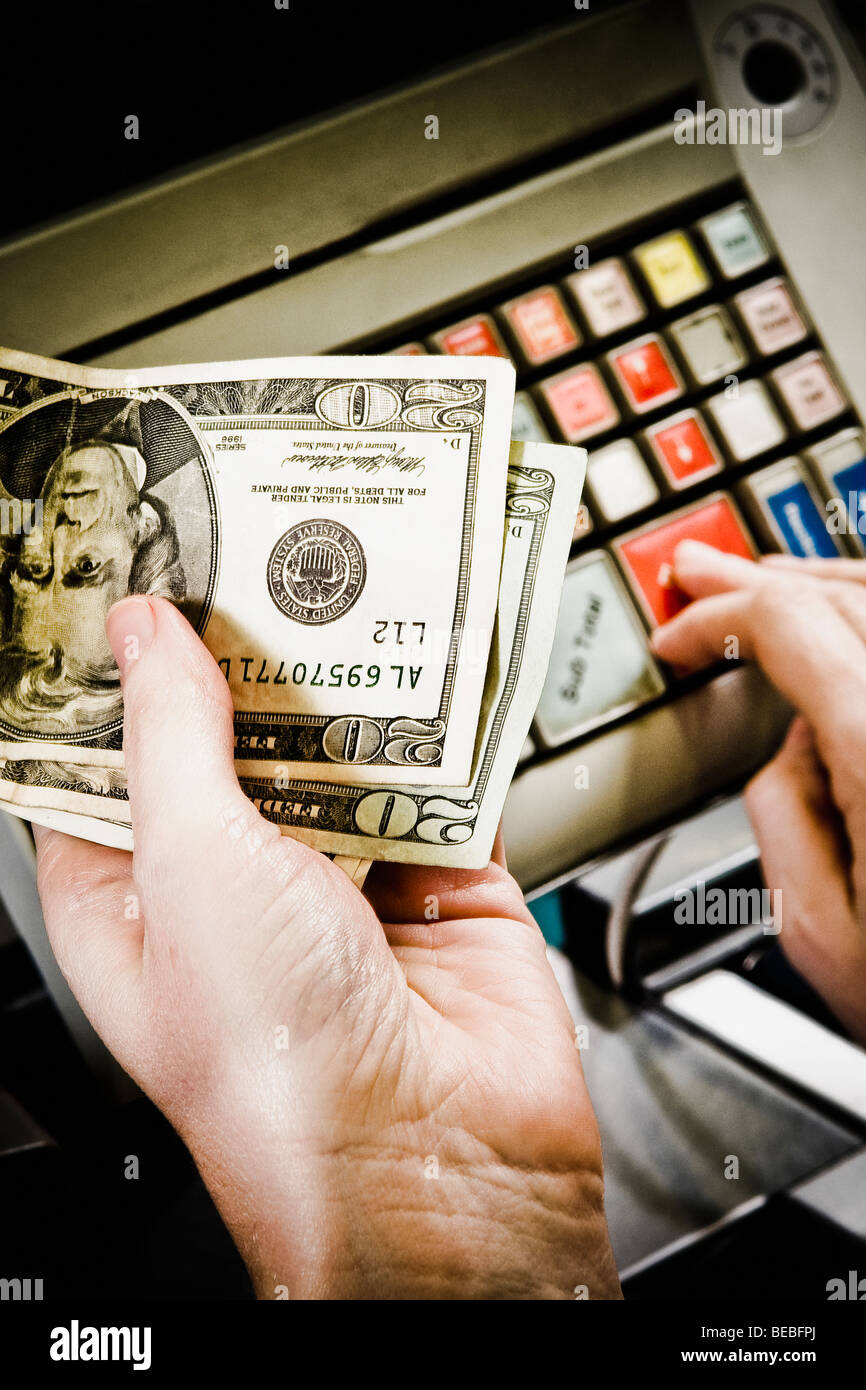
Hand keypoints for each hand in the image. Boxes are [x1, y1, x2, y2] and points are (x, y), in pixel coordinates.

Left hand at [34, 596, 619, 1299]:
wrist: (443, 1165)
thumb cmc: (277, 1069)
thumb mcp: (189, 867)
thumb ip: (172, 734)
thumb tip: (140, 632)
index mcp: (133, 893)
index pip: (102, 756)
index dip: (108, 669)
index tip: (132, 573)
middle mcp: (234, 884)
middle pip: (230, 737)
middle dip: (244, 658)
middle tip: (257, 554)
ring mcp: (340, 881)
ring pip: (338, 748)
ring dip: (349, 685)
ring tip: (349, 582)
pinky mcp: (437, 882)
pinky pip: (443, 780)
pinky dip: (449, 727)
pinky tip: (443, 662)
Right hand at [652, 542, 865, 1045]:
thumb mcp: (817, 932)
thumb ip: (779, 809)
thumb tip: (787, 741)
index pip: (787, 626)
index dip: (715, 615)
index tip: (676, 637)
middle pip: (846, 594)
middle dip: (761, 577)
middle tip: (702, 572)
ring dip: (827, 582)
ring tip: (773, 585)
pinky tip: (852, 626)